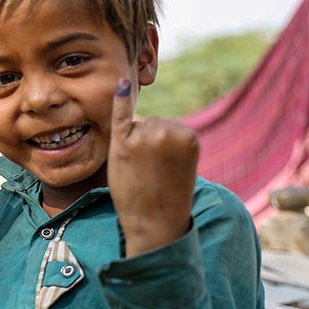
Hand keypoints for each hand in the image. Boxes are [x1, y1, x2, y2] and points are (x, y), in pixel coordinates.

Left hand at [106, 77, 198, 255]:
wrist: (156, 223)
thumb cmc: (167, 195)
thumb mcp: (179, 161)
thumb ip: (169, 136)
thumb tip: (157, 111)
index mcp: (189, 135)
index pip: (167, 127)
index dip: (161, 149)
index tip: (165, 170)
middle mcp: (168, 131)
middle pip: (151, 123)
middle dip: (148, 142)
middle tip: (152, 172)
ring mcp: (144, 136)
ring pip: (136, 126)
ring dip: (134, 143)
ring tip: (142, 171)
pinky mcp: (122, 145)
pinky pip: (120, 117)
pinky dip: (119, 100)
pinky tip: (121, 85)